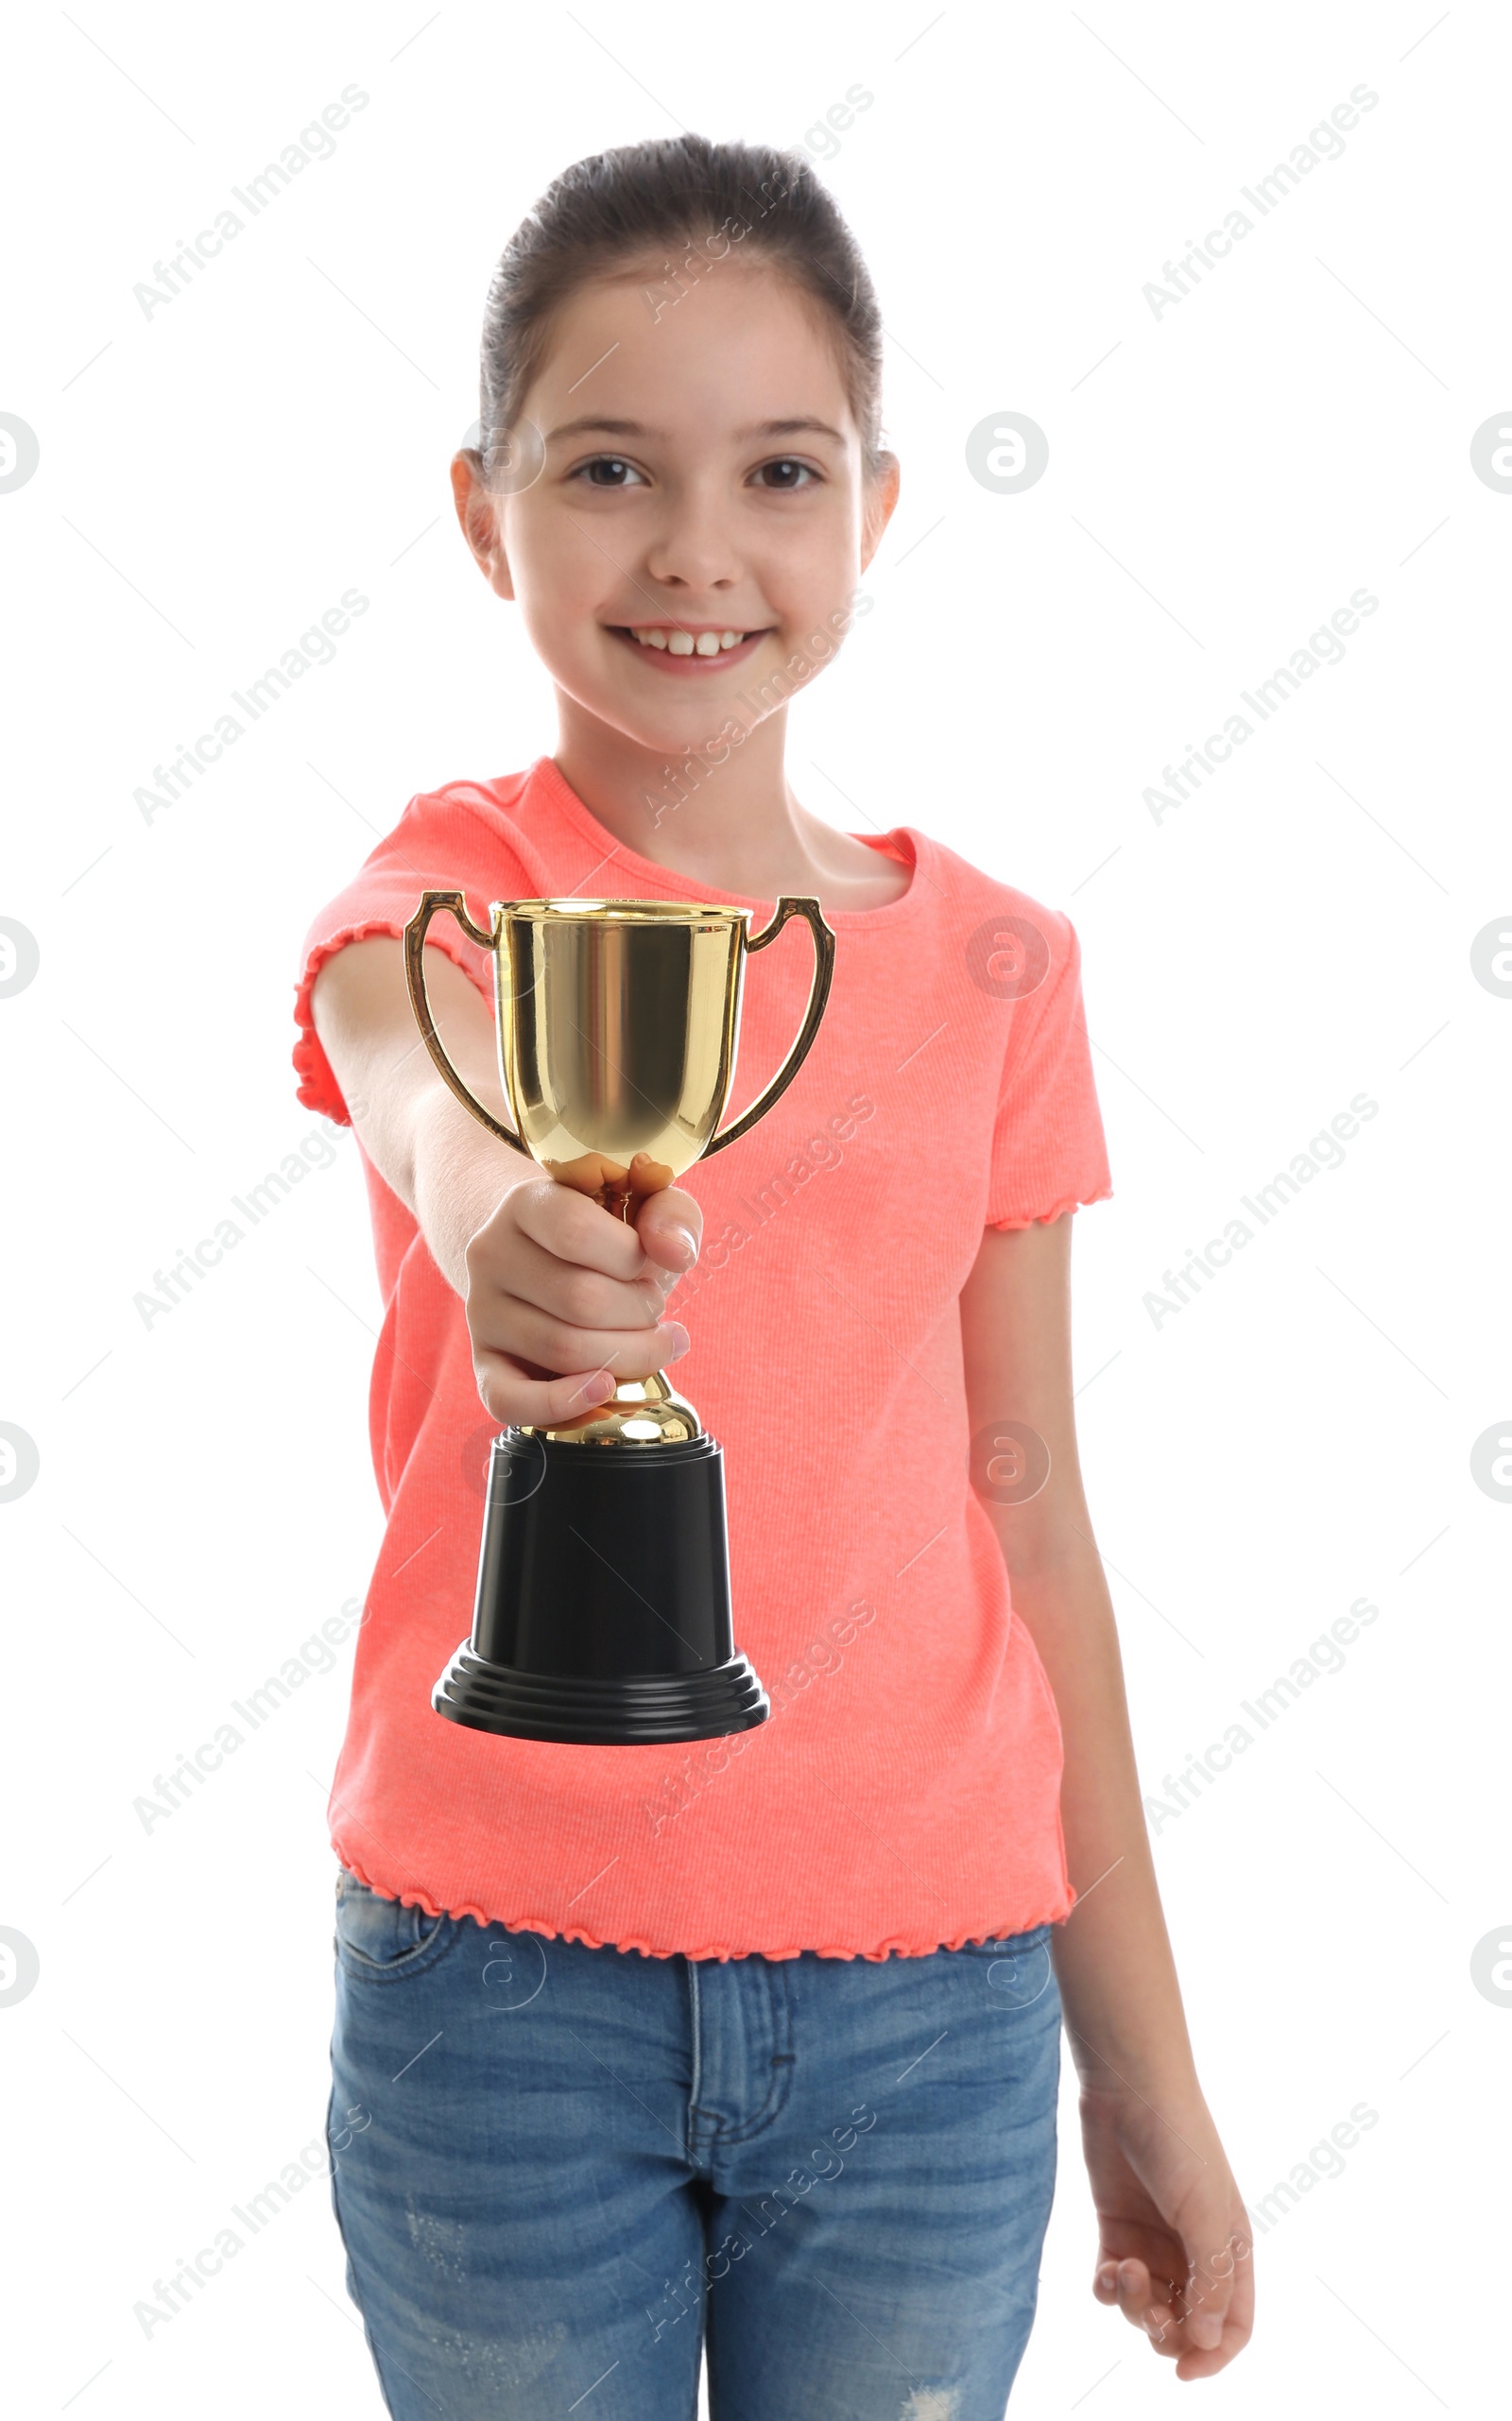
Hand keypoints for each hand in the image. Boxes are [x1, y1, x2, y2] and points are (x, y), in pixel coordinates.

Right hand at [463, 1153, 700, 1429]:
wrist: (551, 1260)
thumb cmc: (609, 1237)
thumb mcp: (647, 1207)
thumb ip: (673, 1214)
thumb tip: (674, 1255)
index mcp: (526, 1203)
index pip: (575, 1230)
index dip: (631, 1256)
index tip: (650, 1263)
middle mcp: (491, 1254)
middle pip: (578, 1299)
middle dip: (640, 1312)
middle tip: (653, 1308)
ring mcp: (482, 1313)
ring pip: (563, 1350)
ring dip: (628, 1354)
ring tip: (648, 1340)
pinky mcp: (485, 1364)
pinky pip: (509, 1400)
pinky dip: (563, 1404)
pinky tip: (605, 1390)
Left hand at [1080, 2077, 1253, 2378]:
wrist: (1127, 2087)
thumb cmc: (1179, 2142)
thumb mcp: (1204, 2214)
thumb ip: (1210, 2281)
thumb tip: (1207, 2341)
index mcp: (1230, 2250)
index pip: (1233, 2325)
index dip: (1214, 2355)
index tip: (1184, 2371)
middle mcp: (1194, 2252)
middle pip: (1187, 2326)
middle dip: (1166, 2332)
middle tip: (1149, 2311)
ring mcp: (1154, 2242)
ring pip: (1147, 2307)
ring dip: (1134, 2306)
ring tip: (1123, 2270)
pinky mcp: (1116, 2229)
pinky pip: (1113, 2284)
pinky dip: (1108, 2288)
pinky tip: (1106, 2267)